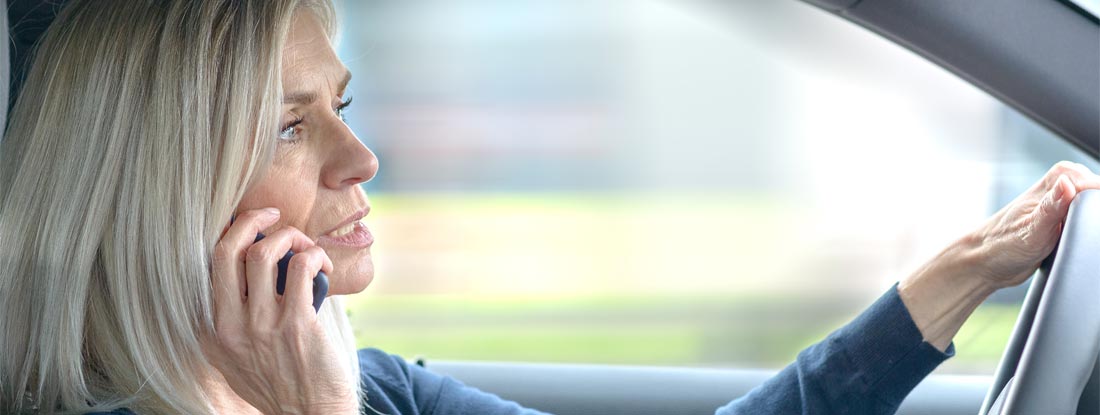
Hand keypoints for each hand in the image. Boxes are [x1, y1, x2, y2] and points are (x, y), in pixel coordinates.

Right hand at [204, 208, 356, 414]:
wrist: (309, 413)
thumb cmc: (278, 381)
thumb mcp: (234, 357)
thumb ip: (230, 319)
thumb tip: (243, 269)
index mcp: (210, 330)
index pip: (206, 265)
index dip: (229, 233)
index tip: (250, 225)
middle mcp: (229, 326)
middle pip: (226, 250)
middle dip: (251, 219)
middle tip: (273, 215)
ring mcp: (262, 325)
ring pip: (265, 251)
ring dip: (291, 236)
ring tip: (305, 247)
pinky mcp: (297, 324)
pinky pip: (302, 267)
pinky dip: (315, 256)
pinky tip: (323, 268)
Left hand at [899, 161, 1099, 350]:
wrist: (985, 264)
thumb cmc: (1001, 246)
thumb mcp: (1031, 230)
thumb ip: (1052, 207)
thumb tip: (1068, 183)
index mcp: (1050, 183)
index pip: (1088, 179)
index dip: (1095, 197)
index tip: (1092, 218)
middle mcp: (1057, 191)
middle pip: (1092, 190)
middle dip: (1095, 207)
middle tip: (1088, 229)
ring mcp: (1059, 207)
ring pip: (1089, 204)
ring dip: (1091, 217)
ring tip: (1083, 234)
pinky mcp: (1060, 222)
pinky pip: (1083, 218)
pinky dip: (1086, 226)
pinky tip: (1082, 238)